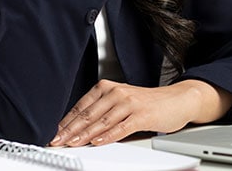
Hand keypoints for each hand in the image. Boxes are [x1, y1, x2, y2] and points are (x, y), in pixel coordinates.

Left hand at [50, 79, 231, 146]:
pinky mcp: (141, 115)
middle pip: (88, 114)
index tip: (55, 133)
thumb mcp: (121, 101)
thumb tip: (79, 129)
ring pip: (102, 121)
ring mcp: (129, 103)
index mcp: (108, 87)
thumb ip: (102, 111)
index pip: (82, 106)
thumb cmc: (147, 103)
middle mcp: (117, 92)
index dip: (67, 121)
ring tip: (72, 144)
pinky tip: (97, 142)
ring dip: (85, 135)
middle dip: (70, 130)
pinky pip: (121, 127)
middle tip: (57, 141)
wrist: (176, 100)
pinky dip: (108, 136)